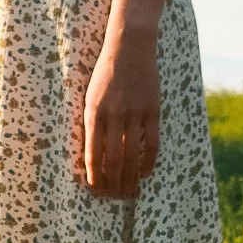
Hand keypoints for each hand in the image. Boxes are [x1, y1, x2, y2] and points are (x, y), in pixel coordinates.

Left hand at [84, 29, 160, 198]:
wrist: (129, 45)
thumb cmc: (105, 73)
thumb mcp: (89, 96)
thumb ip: (90, 124)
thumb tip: (90, 157)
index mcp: (93, 112)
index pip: (92, 155)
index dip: (94, 177)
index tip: (94, 191)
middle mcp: (114, 114)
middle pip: (112, 160)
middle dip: (112, 183)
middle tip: (113, 197)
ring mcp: (135, 113)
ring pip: (132, 155)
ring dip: (129, 178)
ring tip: (127, 192)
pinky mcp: (152, 110)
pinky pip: (152, 143)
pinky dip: (148, 162)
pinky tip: (144, 173)